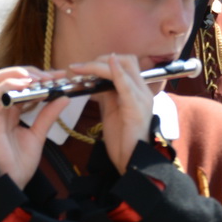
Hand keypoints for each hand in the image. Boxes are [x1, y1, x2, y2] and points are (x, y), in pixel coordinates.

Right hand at [0, 67, 68, 189]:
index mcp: (5, 112)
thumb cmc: (18, 164)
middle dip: (27, 71)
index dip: (36, 76)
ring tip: (39, 78)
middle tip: (49, 75)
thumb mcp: (38, 135)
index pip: (16, 84)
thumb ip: (48, 115)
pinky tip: (28, 86)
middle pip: (3, 76)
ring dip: (18, 74)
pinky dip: (11, 85)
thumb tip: (64, 98)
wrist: (9, 184)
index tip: (58, 76)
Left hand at [72, 55, 155, 174]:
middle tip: (78, 68)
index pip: (124, 63)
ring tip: (79, 69)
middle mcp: (142, 91)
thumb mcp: (112, 110)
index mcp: (137, 91)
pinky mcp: (136, 108)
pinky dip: (117, 73)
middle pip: (126, 60)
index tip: (81, 66)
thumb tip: (95, 80)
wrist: (132, 161)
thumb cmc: (122, 139)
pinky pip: (127, 86)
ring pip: (124, 67)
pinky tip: (109, 64)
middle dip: (100, 59)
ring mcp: (141, 98)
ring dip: (98, 65)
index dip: (103, 60)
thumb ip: (107, 94)